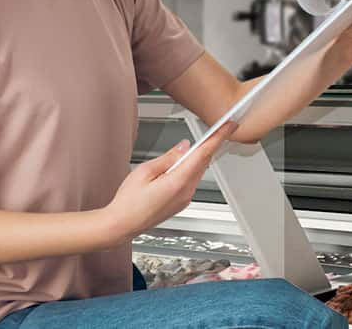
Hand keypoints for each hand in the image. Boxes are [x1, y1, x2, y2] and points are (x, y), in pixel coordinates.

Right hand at [101, 122, 235, 241]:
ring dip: (200, 156)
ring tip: (202, 142)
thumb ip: (168, 157)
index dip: (218, 138)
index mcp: (178, 182)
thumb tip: (183, 147)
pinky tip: (187, 162)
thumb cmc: (129, 202)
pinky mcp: (181, 203)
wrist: (123, 225)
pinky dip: (192, 168)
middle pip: (203, 162)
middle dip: (211, 145)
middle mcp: (186, 192)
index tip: (229, 126)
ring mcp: (184, 199)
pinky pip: (191, 181)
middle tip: (219, 129)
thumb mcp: (145, 171)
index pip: (203, 154)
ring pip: (198, 171)